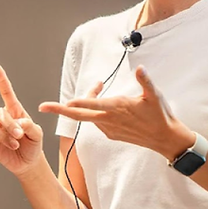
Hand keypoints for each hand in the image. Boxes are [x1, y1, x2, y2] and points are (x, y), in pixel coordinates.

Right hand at [0, 63, 44, 176]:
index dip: (1, 79)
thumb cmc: (33, 144)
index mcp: (15, 111)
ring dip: (3, 137)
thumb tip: (18, 123)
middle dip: (9, 126)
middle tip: (19, 137)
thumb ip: (29, 126)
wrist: (28, 162)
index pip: (6, 93)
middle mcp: (3, 118)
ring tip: (14, 145)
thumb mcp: (37, 134)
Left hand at [38, 65, 194, 160]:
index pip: (94, 105)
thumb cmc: (160, 116)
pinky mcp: (111, 134)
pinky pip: (97, 121)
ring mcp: (109, 129)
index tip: (66, 101)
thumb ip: (145, 82)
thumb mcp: (154, 96)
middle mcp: (109, 121)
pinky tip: (103, 104)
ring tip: (97, 86)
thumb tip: (140, 69)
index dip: (79, 103)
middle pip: (79, 115)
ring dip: (86, 103)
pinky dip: (94, 111)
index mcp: (117, 109)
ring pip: (89, 115)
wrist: (164, 139)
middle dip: (60, 110)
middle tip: (42, 106)